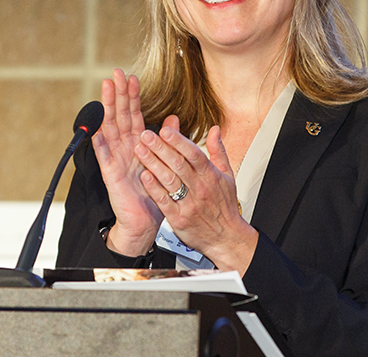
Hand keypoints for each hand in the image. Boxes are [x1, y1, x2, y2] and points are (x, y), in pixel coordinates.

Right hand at [93, 69, 172, 255]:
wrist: (144, 220)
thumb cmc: (154, 192)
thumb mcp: (165, 161)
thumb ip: (168, 139)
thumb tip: (174, 117)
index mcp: (139, 144)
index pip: (134, 114)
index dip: (132, 96)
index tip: (132, 77)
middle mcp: (125, 147)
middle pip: (120, 115)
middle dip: (118, 94)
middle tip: (116, 73)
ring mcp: (116, 158)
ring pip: (110, 127)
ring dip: (108, 107)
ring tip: (106, 87)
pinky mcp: (110, 172)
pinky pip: (103, 153)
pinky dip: (99, 139)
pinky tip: (96, 125)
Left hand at [135, 124, 258, 274]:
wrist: (226, 238)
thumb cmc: (225, 207)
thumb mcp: (228, 176)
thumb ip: (219, 151)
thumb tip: (215, 129)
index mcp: (211, 175)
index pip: (194, 154)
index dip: (179, 141)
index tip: (165, 129)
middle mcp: (200, 188)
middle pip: (179, 164)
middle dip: (160, 147)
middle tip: (145, 135)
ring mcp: (189, 204)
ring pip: (169, 180)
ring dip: (153, 163)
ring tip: (139, 150)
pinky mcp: (179, 219)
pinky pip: (164, 201)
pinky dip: (153, 188)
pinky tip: (144, 175)